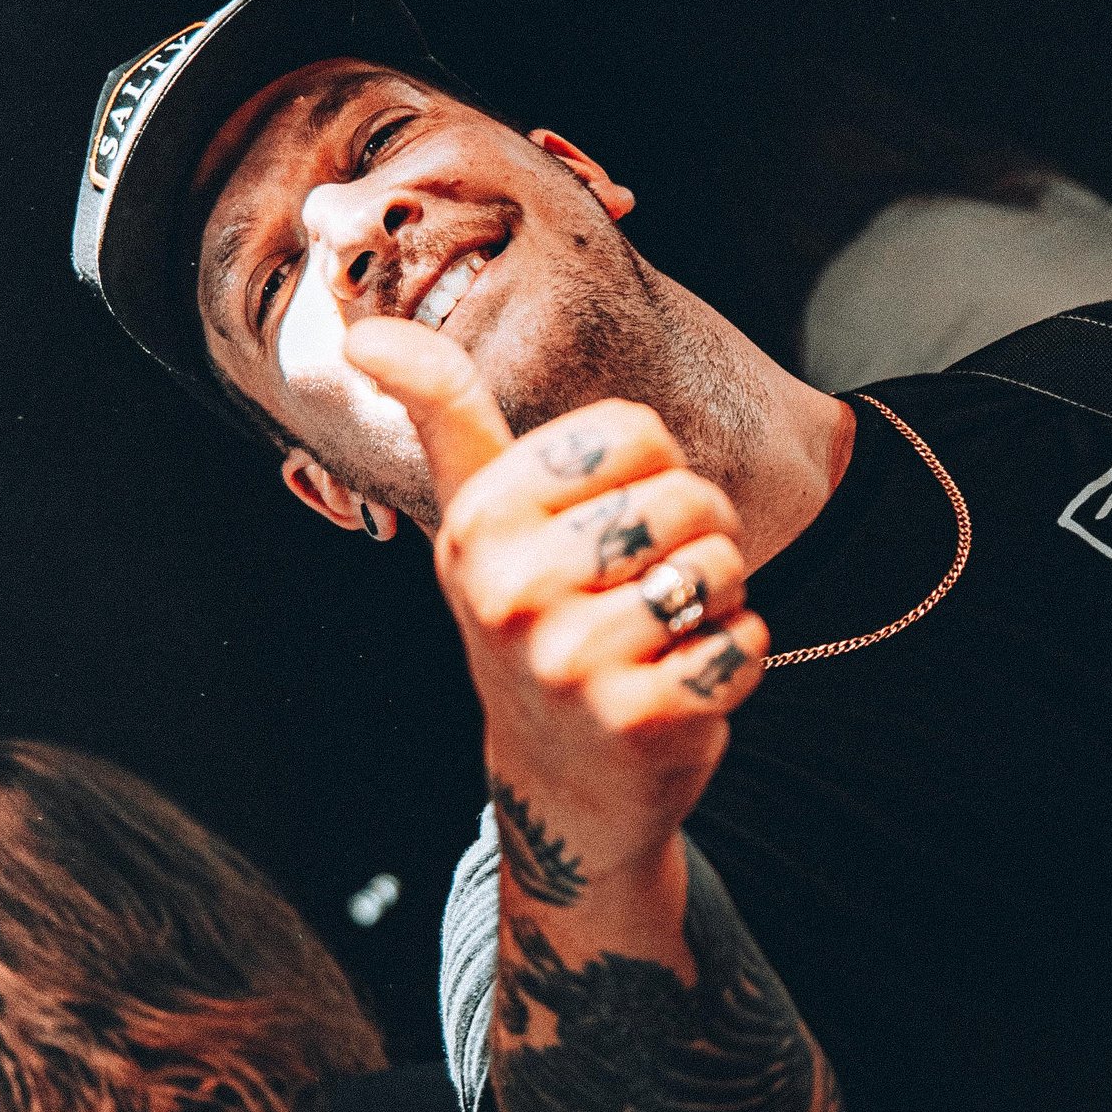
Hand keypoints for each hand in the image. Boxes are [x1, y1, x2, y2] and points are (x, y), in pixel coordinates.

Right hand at [344, 319, 766, 878]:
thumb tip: (364, 333)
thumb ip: (441, 412)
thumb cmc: (530, 616)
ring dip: (718, 597)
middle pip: (688, 495)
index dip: (649, 470)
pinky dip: (738, 655)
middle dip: (695, 534)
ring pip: (723, 565)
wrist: (563, 778)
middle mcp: (511, 590)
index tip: (604, 518)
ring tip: (661, 630)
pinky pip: (747, 640)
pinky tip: (682, 679)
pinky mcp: (638, 718)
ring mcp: (572, 660)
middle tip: (640, 584)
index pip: (635, 432)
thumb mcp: (476, 516)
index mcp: (478, 521)